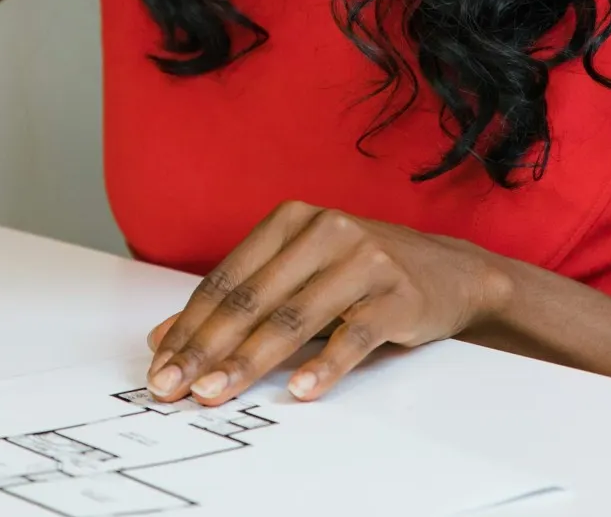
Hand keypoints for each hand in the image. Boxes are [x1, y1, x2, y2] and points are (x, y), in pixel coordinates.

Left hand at [144, 201, 510, 405]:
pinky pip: (353, 334)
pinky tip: (302, 391)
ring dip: (248, 361)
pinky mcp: (399, 294)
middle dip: (205, 347)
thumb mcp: (297, 274)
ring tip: (215, 391)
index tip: (160, 364)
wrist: (450, 271)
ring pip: (293, 318)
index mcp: (289, 220)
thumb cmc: (360, 274)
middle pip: (251, 299)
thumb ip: (239, 301)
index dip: (189, 325)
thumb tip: (165, 338)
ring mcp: (364, 260)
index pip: (226, 280)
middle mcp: (323, 230)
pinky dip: (326, 365)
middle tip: (174, 385)